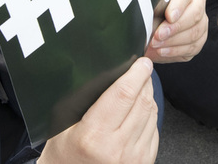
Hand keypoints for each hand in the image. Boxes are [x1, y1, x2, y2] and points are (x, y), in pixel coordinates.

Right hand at [38, 58, 157, 163]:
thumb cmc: (63, 154)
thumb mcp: (63, 125)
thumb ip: (84, 101)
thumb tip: (110, 73)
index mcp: (93, 135)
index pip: (123, 95)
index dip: (136, 74)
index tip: (142, 62)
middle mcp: (116, 148)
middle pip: (142, 102)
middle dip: (145, 81)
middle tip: (142, 70)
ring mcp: (133, 159)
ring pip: (151, 115)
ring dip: (148, 97)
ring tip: (140, 89)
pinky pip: (154, 131)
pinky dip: (150, 116)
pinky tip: (140, 111)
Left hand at [146, 0, 206, 62]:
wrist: (152, 18)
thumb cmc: (150, 4)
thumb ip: (150, 3)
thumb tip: (145, 13)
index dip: (178, 6)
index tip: (168, 17)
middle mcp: (197, 2)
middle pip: (195, 14)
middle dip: (175, 27)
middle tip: (157, 35)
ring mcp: (201, 21)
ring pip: (195, 33)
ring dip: (173, 42)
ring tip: (155, 45)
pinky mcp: (199, 39)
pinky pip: (192, 48)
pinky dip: (176, 52)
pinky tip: (162, 52)